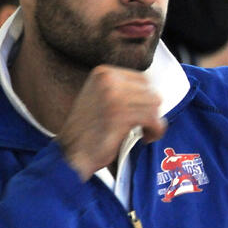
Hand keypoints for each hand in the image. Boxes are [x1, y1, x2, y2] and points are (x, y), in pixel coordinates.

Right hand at [56, 65, 165, 180]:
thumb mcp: (100, 98)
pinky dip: (155, 131)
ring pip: (154, 105)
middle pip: (150, 91)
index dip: (147, 98)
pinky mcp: (120, 114)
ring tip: (144, 132)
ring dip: (154, 122)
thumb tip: (152, 91)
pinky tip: (145, 138)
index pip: (142, 78)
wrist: (72, 154)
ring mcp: (114, 96)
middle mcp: (108, 80)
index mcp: (103, 73)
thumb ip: (121, 90)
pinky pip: (153, 119)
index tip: (143, 112)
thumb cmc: (87, 131)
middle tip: (144, 126)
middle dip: (151, 111)